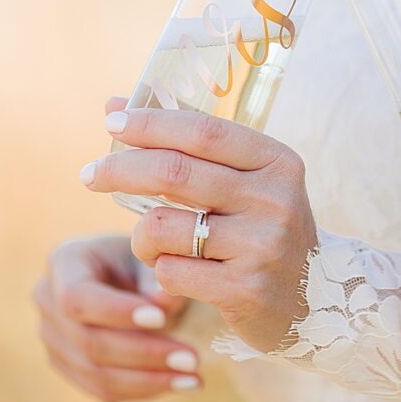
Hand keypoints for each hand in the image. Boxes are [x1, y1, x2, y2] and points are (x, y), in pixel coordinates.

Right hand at [34, 231, 201, 401]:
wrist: (129, 270)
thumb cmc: (143, 256)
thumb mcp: (153, 255)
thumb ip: (158, 277)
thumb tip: (164, 304)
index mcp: (64, 262)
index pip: (78, 297)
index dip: (117, 313)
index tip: (161, 318)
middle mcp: (48, 302)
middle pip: (88, 342)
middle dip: (144, 354)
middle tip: (191, 358)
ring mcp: (52, 338)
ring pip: (94, 373)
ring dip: (148, 380)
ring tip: (192, 377)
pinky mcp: (67, 366)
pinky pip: (100, 389)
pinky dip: (141, 389)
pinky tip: (178, 382)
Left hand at [83, 94, 317, 353]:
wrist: (311, 299)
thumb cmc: (262, 230)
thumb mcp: (248, 184)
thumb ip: (191, 149)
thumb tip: (116, 102)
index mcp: (278, 161)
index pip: (205, 131)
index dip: (153, 123)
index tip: (112, 118)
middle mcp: (274, 198)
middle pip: (175, 174)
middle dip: (121, 170)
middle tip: (89, 174)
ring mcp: (261, 244)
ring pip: (162, 227)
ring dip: (141, 236)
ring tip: (153, 244)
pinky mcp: (243, 289)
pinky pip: (169, 272)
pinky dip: (161, 270)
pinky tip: (180, 274)